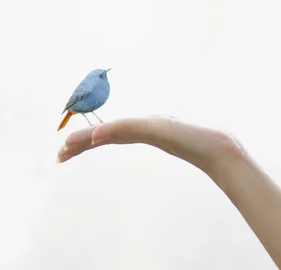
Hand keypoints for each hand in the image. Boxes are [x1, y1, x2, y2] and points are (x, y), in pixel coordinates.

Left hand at [56, 115, 246, 178]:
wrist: (222, 150)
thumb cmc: (205, 149)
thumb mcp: (180, 145)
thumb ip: (169, 138)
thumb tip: (165, 134)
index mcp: (147, 130)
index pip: (110, 135)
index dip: (87, 141)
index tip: (67, 152)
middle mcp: (146, 125)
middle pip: (106, 132)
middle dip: (80, 142)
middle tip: (58, 155)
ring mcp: (152, 125)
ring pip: (112, 129)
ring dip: (88, 138)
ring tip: (65, 147)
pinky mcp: (158, 127)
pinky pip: (129, 127)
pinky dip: (110, 130)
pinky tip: (94, 137)